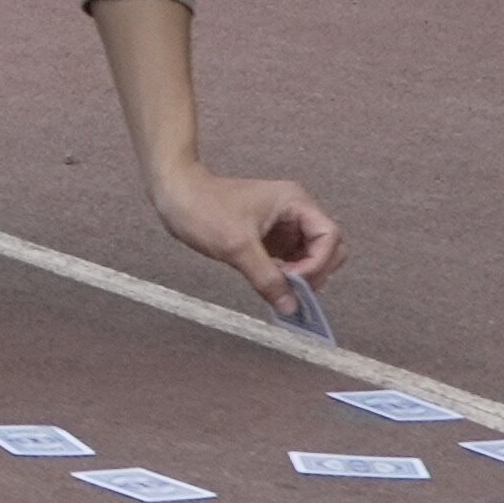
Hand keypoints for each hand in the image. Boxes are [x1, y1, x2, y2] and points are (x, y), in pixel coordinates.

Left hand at [151, 159, 342, 304]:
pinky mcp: (270, 236)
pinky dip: (287, 275)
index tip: (294, 281)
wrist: (174, 194)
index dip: (318, 263)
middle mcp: (296, 211)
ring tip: (277, 288)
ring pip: (310, 257)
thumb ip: (267, 278)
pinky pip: (291, 260)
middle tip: (289, 290)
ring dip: (301, 276)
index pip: (329, 236)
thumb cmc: (203, 209)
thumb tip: (292, 308)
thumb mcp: (236, 246)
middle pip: (327, 248)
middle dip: (314, 272)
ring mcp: (284, 224)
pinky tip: (271, 285)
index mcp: (296, 202)